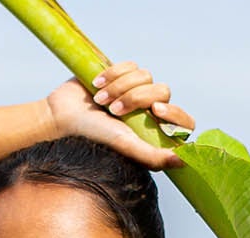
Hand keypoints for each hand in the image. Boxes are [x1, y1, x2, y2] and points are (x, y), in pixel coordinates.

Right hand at [44, 62, 194, 170]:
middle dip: (136, 98)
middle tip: (114, 111)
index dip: (174, 112)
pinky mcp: (125, 74)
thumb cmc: (95, 134)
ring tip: (101, 100)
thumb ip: (154, 156)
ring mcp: (138, 91)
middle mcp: (150, 111)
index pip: (184, 121)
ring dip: (121, 87)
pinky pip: (132, 65)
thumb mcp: (127, 146)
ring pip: (146, 75)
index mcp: (155, 131)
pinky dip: (114, 73)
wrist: (66, 113)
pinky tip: (97, 85)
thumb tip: (184, 161)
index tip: (155, 112)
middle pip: (163, 91)